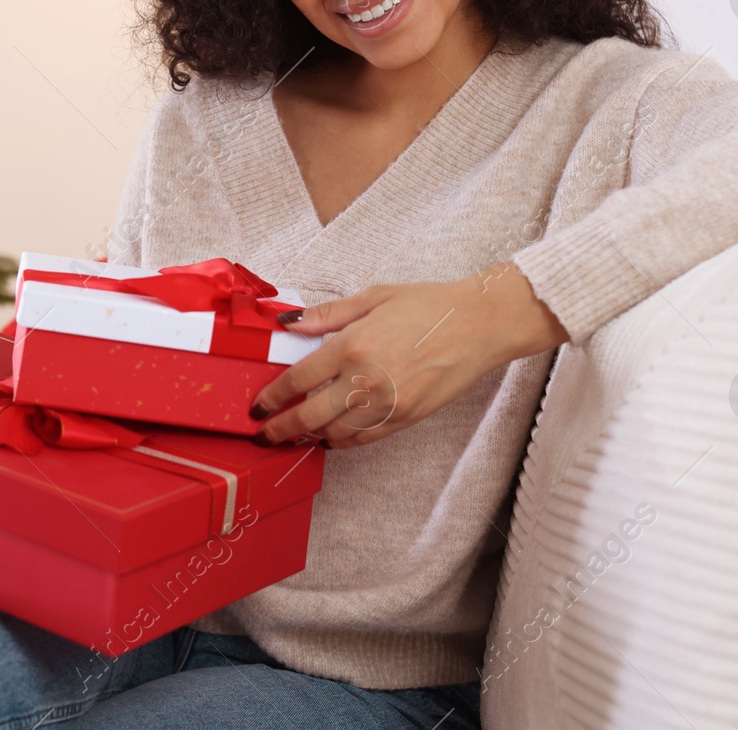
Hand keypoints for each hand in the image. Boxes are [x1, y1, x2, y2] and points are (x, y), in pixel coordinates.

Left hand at [249, 262, 567, 449]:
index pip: (298, 379)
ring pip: (336, 433)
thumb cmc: (428, 305)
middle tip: (265, 435)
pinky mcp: (407, 418)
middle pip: (310, 416)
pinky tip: (332, 436)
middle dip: (282, 429)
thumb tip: (288, 322)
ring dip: (310, 437)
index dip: (273, 398)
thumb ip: (327, 314)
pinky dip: (343, 441)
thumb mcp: (373, 297)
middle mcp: (366, 380)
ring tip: (294, 436)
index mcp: (352, 345)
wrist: (479, 325)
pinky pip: (365, 439)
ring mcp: (388, 404)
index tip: (258, 407)